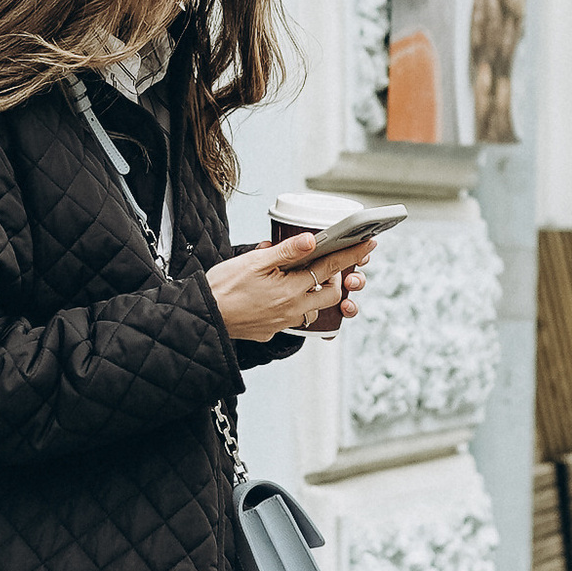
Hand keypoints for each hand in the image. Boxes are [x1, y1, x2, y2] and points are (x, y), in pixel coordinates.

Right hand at [208, 234, 358, 342]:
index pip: (331, 269)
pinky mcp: (271, 330)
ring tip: (300, 277)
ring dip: (313, 293)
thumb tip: (312, 239)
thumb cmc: (223, 287)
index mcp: (291, 290)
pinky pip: (292, 317)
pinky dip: (293, 304)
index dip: (352, 255)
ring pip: (312, 308)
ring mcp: (283, 323)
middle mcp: (292, 310)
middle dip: (337, 278)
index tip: (369, 244)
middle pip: (331, 295)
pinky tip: (276, 293)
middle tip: (328, 263)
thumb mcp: (254, 262)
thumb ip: (286, 252)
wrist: (202, 317)